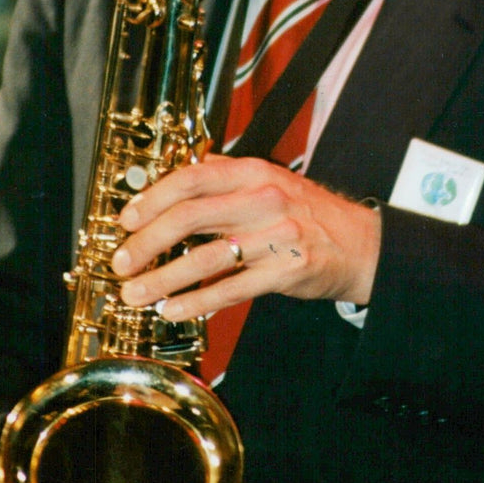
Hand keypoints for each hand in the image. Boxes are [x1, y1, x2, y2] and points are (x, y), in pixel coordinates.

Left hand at [111, 154, 381, 320]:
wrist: (362, 245)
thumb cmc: (309, 213)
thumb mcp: (272, 180)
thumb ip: (228, 176)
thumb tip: (181, 174)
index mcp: (254, 172)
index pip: (192, 178)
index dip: (152, 198)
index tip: (126, 219)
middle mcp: (263, 199)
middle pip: (190, 216)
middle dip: (147, 242)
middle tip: (121, 263)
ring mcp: (275, 236)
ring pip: (205, 258)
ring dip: (162, 278)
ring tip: (135, 294)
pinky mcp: (284, 271)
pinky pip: (230, 289)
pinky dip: (196, 302)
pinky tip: (172, 310)